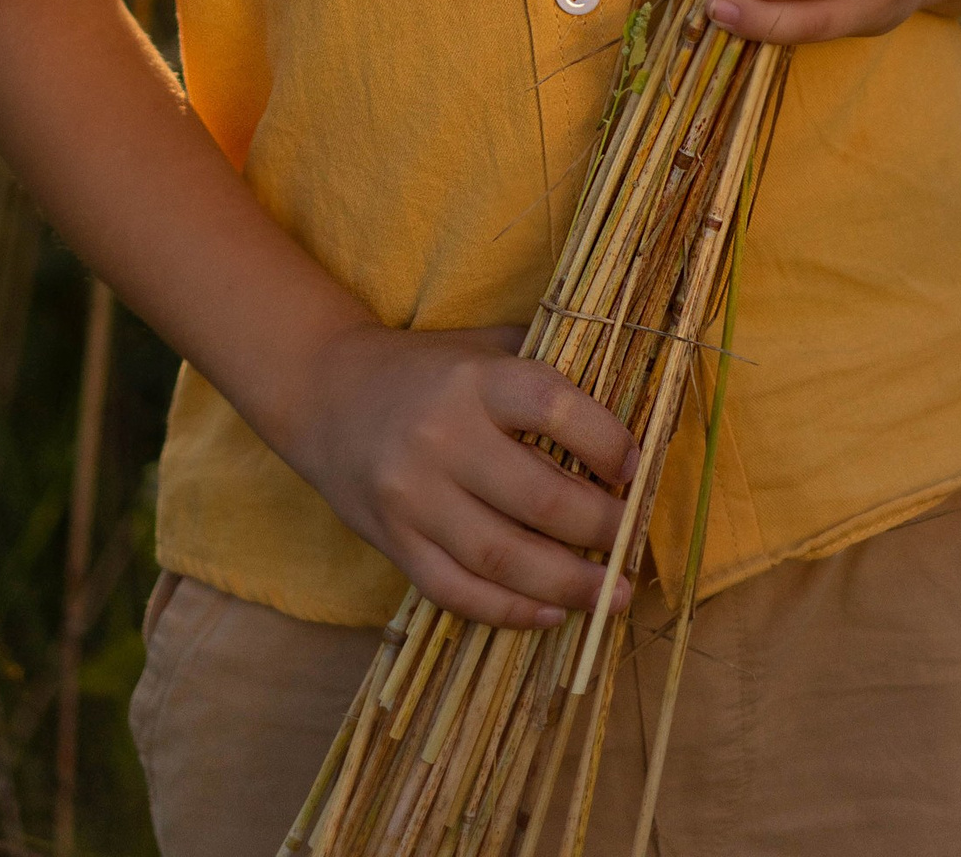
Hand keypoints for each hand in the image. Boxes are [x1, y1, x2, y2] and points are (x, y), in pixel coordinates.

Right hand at [280, 321, 638, 630]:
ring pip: (502, 558)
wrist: (325, 393)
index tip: (635, 466)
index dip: (605, 440)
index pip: (553, 406)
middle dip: (601, 528)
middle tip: (634, 542)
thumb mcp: (483, 347)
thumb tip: (631, 405)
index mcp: (474, 381)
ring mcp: (414, 498)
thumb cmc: (425, 368)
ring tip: (613, 596)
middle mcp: (443, 438)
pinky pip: (457, 590)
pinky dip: (509, 611)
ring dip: (568, 585)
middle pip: (538, 498)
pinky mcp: (394, 543)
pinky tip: (550, 614)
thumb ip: (544, 366)